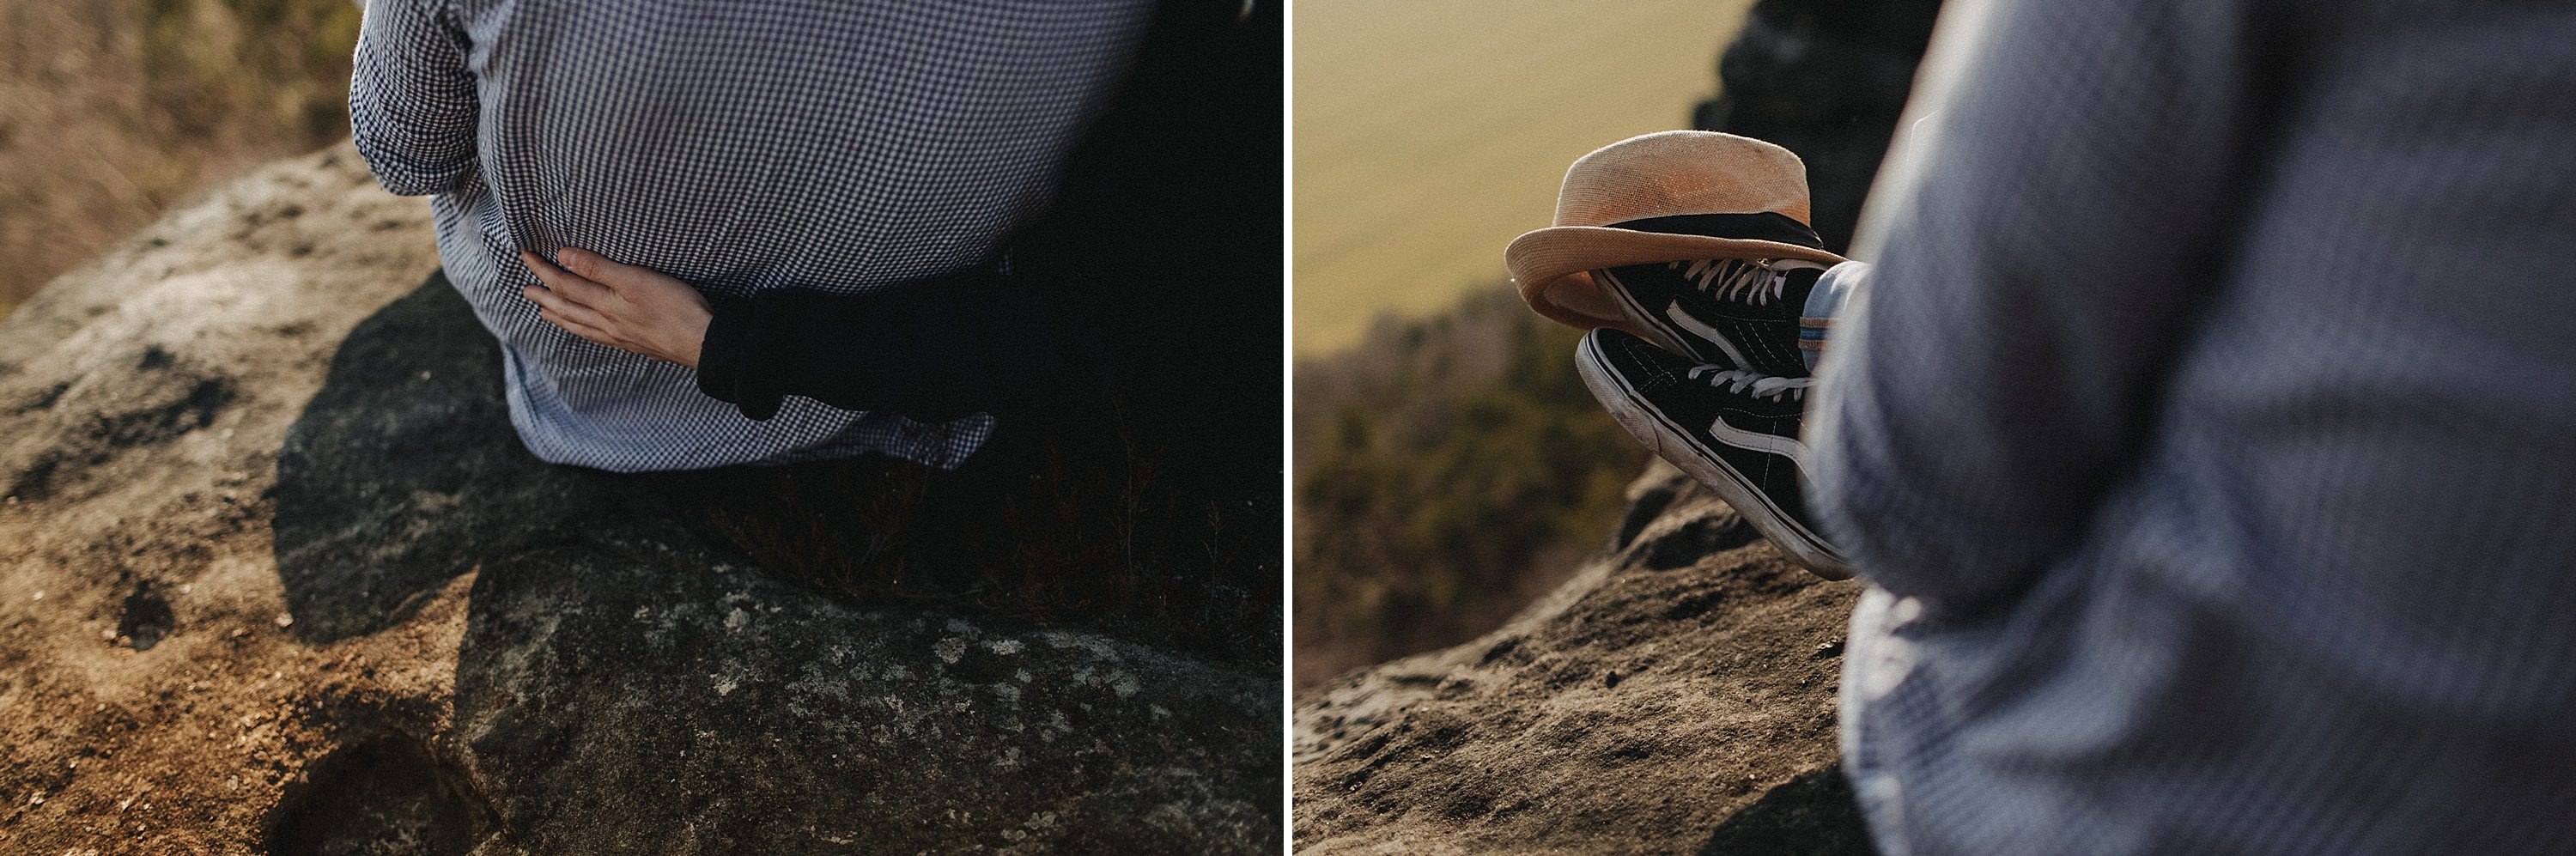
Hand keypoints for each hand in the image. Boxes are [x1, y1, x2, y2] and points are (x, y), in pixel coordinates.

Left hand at [519, 248, 714, 367]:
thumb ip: (598, 268)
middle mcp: (607, 322)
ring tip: (545, 313)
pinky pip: (598, 337)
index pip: (566, 284)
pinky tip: (588, 331)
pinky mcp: (636, 343)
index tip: (527, 257)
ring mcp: (621, 336)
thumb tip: (564, 257)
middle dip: (545, 297)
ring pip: (581, 325)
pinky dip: (584, 332)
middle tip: (527, 290)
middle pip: (568, 308)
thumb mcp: (635, 279)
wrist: (702, 341)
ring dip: (560, 317)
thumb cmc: (675, 307)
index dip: (544, 270)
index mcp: (606, 304)